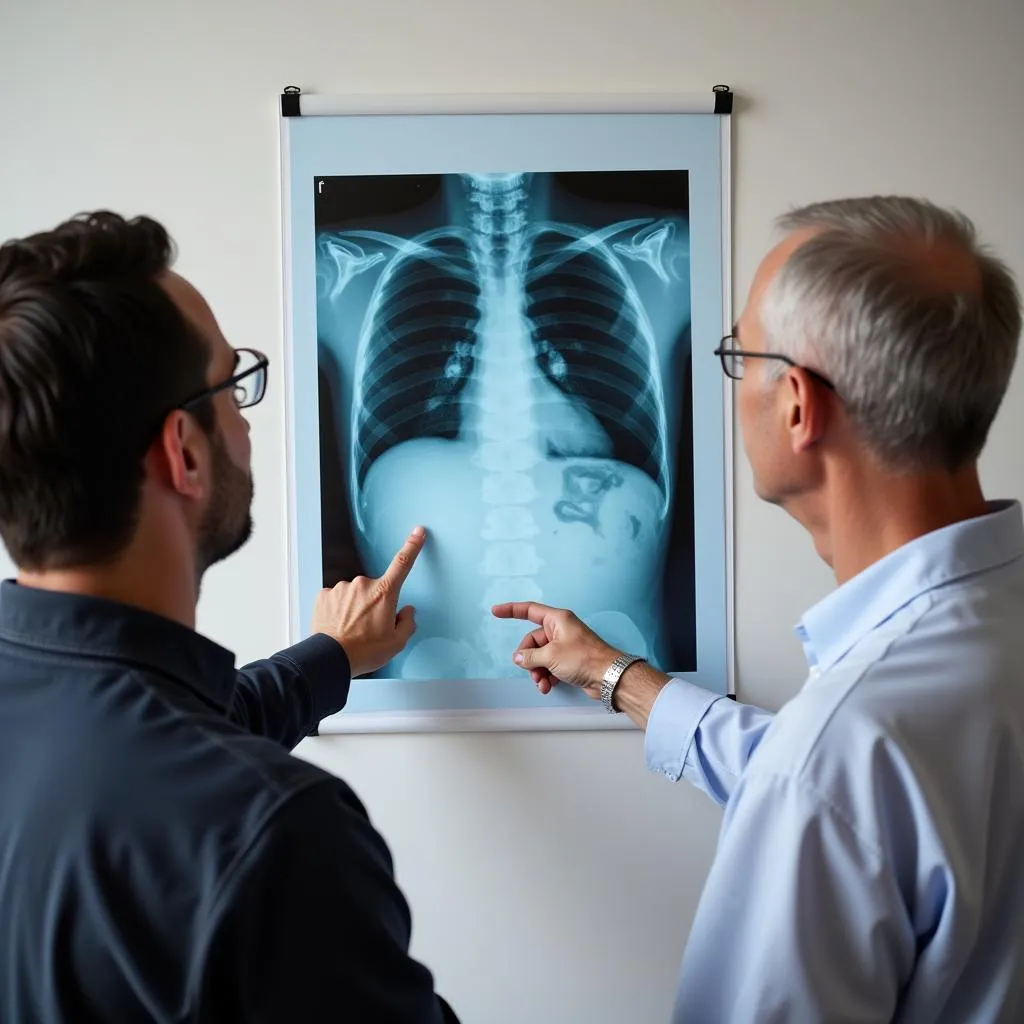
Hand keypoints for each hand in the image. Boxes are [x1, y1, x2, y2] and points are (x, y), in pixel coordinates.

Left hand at [312, 526, 425, 677]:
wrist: (331, 659)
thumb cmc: (364, 651)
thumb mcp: (396, 643)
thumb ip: (407, 623)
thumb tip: (407, 612)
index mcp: (384, 593)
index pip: (402, 564)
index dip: (412, 546)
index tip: (418, 532)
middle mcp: (363, 585)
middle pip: (375, 589)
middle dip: (374, 603)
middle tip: (370, 627)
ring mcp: (342, 588)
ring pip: (354, 594)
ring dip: (355, 607)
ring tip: (352, 630)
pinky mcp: (324, 595)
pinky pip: (336, 599)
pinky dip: (338, 610)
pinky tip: (339, 625)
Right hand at [490, 601, 620, 700]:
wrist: (607, 676)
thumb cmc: (585, 658)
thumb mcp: (550, 655)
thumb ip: (530, 655)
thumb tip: (518, 657)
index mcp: (557, 620)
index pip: (529, 610)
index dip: (511, 610)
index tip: (496, 611)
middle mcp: (561, 630)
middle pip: (533, 641)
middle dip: (528, 658)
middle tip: (531, 670)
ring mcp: (565, 646)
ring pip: (540, 656)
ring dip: (537, 671)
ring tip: (542, 683)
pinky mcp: (569, 661)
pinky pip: (550, 666)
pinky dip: (547, 676)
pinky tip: (549, 686)